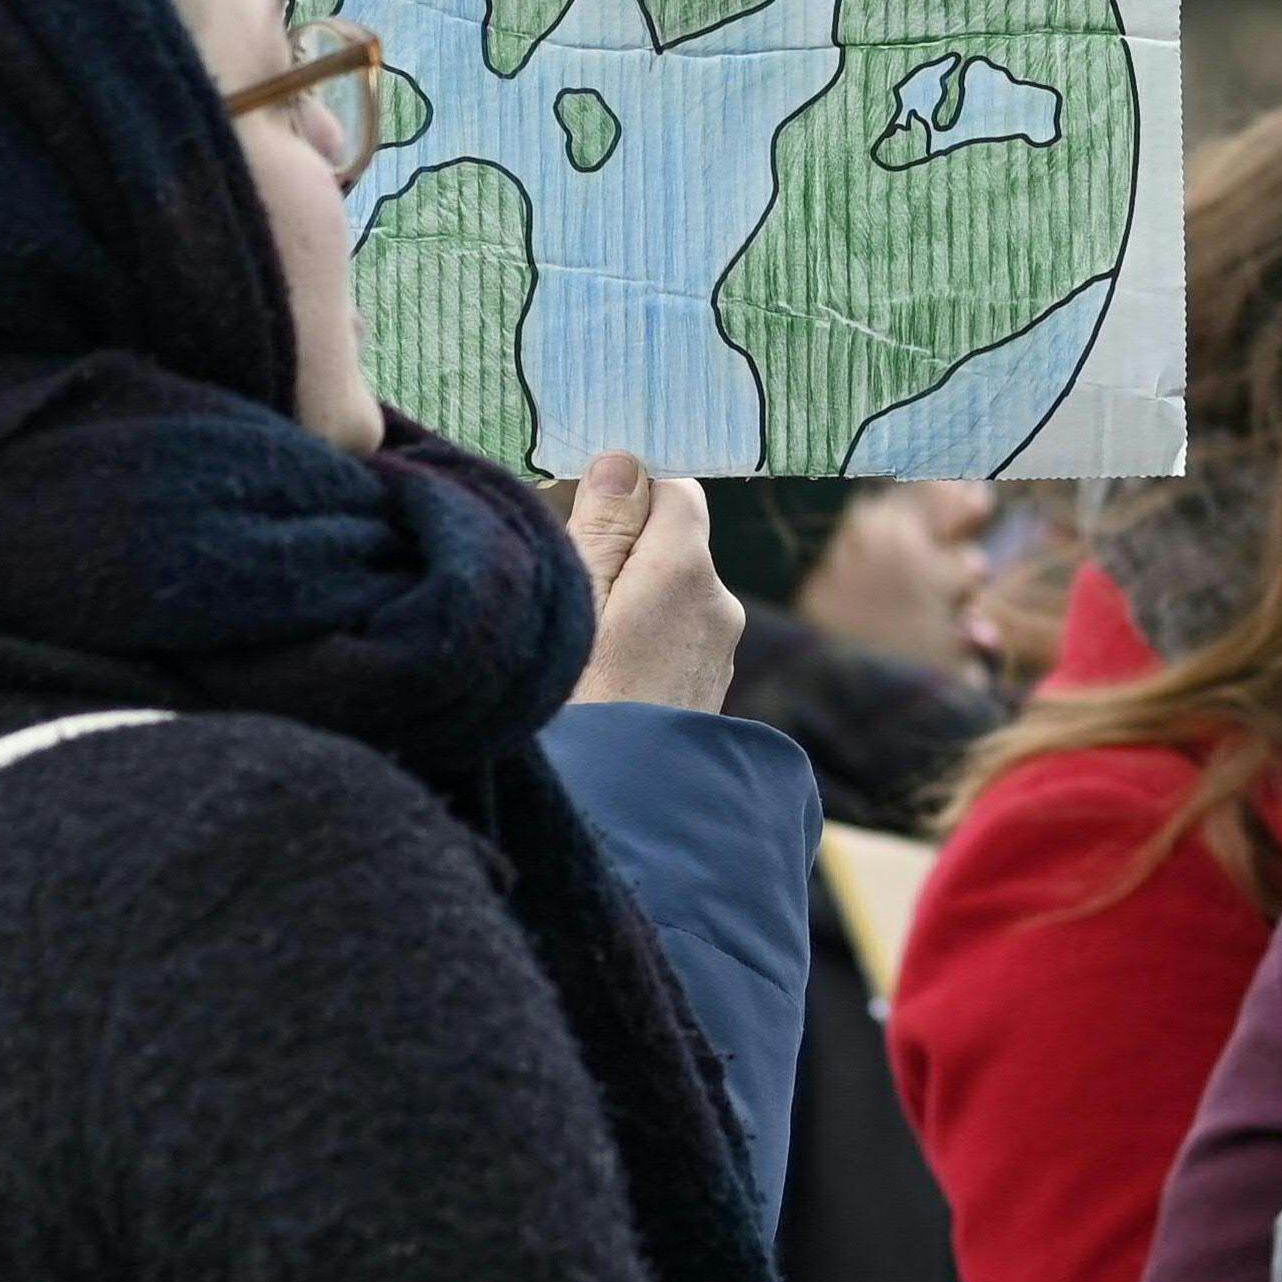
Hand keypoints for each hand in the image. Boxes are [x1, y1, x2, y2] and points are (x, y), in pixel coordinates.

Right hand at [563, 452, 743, 712]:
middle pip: (673, 543)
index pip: (676, 490)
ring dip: (630, 597)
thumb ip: (602, 529)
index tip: (577, 510)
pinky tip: (599, 672)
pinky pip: (673, 638)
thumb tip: (626, 461)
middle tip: (563, 580)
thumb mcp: (573, 604)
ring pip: (671, 593)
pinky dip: (640, 638)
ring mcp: (717, 654)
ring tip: (575, 635)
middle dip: (624, 548)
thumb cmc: (576, 705)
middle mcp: (719, 606)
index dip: (628, 491)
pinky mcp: (705, 693)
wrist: (615, 820)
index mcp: (688, 571)